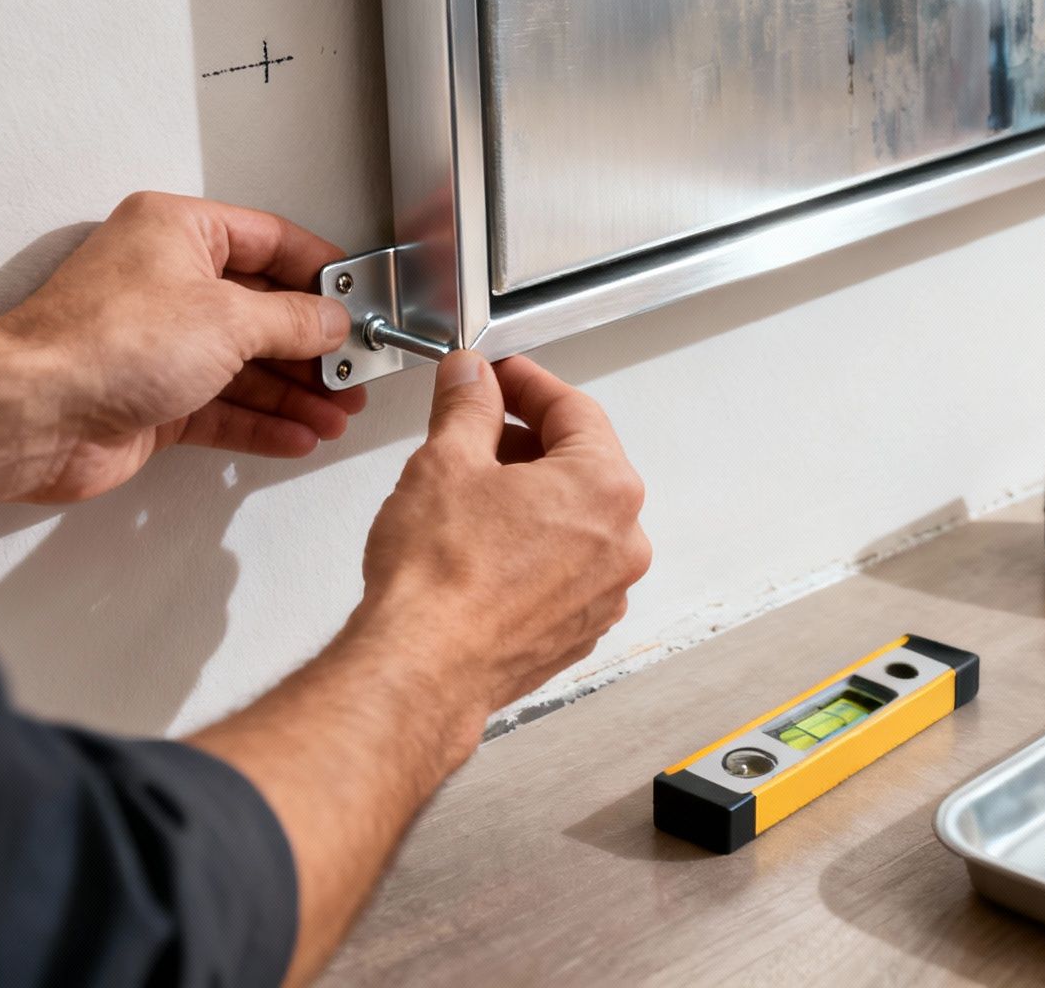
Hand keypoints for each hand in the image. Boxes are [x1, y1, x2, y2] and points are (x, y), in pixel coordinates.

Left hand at [0, 191, 363, 502]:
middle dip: (314, 346)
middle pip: (264, 310)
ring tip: (337, 413)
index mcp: (178, 232)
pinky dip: (264, 422)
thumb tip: (331, 320)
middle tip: (355, 368)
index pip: (271, 241)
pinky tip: (299, 435)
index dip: (321, 272)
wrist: (34, 415)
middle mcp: (168, 282)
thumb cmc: (105, 344)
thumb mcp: (229, 318)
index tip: (359, 299)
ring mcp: (161, 343)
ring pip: (247, 365)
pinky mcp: (154, 398)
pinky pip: (224, 407)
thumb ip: (294, 321)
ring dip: (296, 392)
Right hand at [358, 352, 651, 717]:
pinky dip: (531, 548)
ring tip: (470, 494)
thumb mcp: (446, 460)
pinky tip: (482, 547)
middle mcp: (622, 542)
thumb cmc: (440, 579)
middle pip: (580, 464)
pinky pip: (563, 568)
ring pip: (573, 520)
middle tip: (476, 429)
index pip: (574, 409)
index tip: (499, 376)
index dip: (527, 383)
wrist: (422, 667)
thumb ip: (468, 406)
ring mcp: (604, 592)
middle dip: (526, 440)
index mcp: (605, 488)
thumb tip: (472, 379)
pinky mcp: (577, 628)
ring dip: (528, 497)